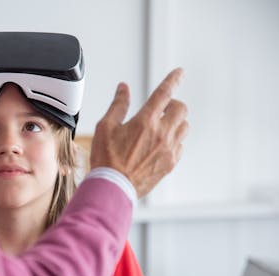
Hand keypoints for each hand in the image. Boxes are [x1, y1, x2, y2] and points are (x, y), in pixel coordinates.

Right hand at [90, 68, 188, 197]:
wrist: (113, 187)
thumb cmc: (107, 159)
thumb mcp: (105, 127)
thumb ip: (118, 105)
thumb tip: (123, 89)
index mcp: (145, 121)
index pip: (164, 92)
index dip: (173, 79)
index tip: (179, 73)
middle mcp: (162, 133)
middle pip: (181, 109)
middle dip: (173, 104)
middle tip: (162, 108)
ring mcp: (168, 149)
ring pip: (184, 127)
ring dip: (176, 122)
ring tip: (162, 126)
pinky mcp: (170, 163)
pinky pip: (181, 146)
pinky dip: (175, 140)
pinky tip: (161, 144)